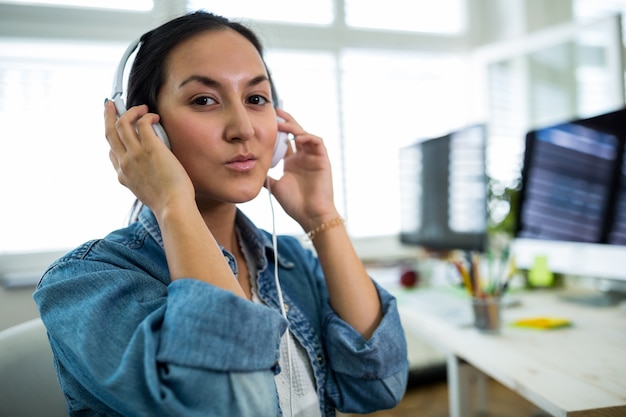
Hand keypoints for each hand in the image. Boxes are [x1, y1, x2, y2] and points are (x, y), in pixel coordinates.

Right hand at [103, 100, 194, 214]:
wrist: (172, 207)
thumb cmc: (167, 203)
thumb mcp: (146, 193)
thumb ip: (142, 180)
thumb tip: (150, 171)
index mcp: (123, 176)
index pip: (111, 152)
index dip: (114, 139)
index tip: (117, 129)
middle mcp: (124, 163)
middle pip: (109, 133)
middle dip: (108, 115)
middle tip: (110, 104)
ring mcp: (135, 154)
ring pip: (122, 123)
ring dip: (130, 111)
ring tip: (141, 107)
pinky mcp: (150, 147)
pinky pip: (142, 123)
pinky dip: (147, 116)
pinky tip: (155, 117)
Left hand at [266, 109, 338, 230]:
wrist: (311, 215)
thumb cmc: (295, 204)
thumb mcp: (274, 187)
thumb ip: (265, 177)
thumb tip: (249, 170)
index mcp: (292, 162)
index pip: (284, 141)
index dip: (276, 131)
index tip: (264, 122)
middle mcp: (303, 157)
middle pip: (295, 133)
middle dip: (285, 121)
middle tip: (274, 111)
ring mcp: (313, 157)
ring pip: (305, 134)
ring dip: (294, 127)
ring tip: (281, 123)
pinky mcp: (323, 160)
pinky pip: (317, 142)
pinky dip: (307, 137)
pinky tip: (297, 137)